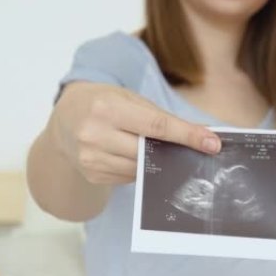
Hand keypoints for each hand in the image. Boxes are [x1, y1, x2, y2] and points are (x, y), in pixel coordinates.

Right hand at [50, 82, 220, 184]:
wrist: (64, 119)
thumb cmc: (103, 103)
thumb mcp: (128, 98)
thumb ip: (161, 116)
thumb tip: (200, 135)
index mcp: (107, 108)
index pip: (157, 126)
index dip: (187, 136)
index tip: (211, 144)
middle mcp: (95, 134)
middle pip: (150, 151)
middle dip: (176, 151)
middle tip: (198, 151)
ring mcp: (91, 158)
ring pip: (141, 168)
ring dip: (159, 163)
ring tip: (162, 151)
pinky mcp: (93, 174)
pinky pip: (129, 177)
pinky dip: (140, 169)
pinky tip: (136, 157)